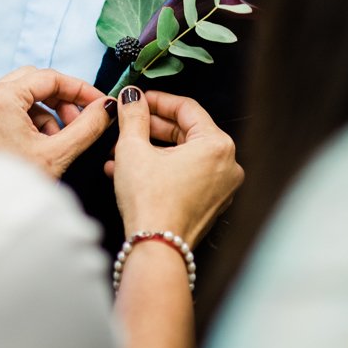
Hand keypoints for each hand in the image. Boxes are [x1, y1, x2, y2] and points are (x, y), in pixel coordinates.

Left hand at [0, 65, 116, 177]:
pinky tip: (38, 146)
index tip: (99, 102)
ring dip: (44, 112)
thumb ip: (88, 125)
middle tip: (80, 120)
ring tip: (59, 140)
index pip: (49, 77)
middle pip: (32, 81)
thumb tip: (108, 106)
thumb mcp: (57, 154)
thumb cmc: (14, 189)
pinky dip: (26, 120)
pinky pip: (4, 110)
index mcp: (0, 98)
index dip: (79, 88)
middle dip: (60, 99)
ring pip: (18, 96)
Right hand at [107, 87, 243, 247]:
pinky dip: (160, 168)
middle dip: (152, 126)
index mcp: (217, 145)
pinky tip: (128, 169)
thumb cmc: (150, 201)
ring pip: (183, 155)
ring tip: (121, 147)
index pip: (186, 108)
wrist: (155, 250)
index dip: (157, 100)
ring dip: (151, 148)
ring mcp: (220, 187)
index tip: (138, 98)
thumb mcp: (133, 148)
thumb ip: (134, 115)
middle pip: (186, 131)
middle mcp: (227, 165)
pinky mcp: (209, 204)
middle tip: (129, 121)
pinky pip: (185, 175)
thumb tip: (131, 97)